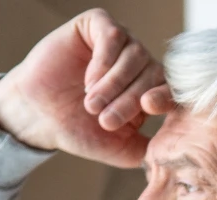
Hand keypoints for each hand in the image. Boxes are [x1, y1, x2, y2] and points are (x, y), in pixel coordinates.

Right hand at [0, 8, 174, 168]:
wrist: (38, 117)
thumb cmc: (78, 130)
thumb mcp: (120, 148)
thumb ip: (149, 149)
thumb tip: (178, 156)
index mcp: (149, 89)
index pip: (171, 88)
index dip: (164, 97)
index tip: (149, 107)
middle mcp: (138, 63)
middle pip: (152, 72)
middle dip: (128, 99)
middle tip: (104, 119)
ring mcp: (119, 43)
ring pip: (135, 54)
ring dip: (114, 83)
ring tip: (92, 104)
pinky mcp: (97, 25)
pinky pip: (113, 35)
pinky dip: (104, 60)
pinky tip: (89, 80)